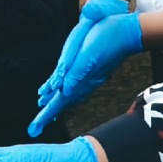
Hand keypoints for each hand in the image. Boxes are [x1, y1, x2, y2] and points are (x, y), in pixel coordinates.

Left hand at [29, 0, 138, 136]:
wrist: (129, 33)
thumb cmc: (106, 38)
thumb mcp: (88, 55)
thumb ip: (76, 75)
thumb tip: (64, 92)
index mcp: (81, 79)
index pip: (59, 102)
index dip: (45, 114)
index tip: (34, 128)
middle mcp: (87, 83)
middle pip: (63, 103)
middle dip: (49, 114)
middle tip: (36, 127)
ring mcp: (92, 79)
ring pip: (70, 97)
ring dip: (57, 104)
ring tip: (47, 111)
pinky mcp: (95, 72)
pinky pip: (77, 88)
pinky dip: (67, 94)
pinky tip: (67, 93)